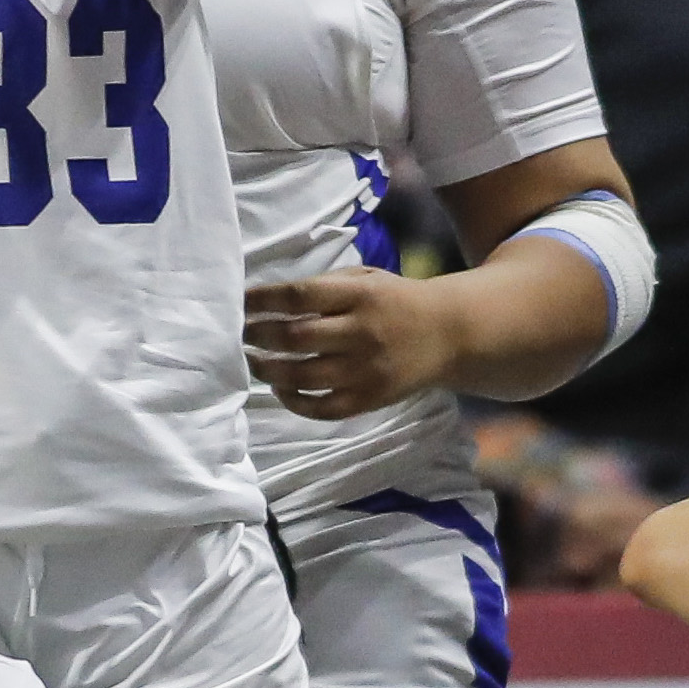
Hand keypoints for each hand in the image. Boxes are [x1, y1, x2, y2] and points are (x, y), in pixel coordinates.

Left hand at [245, 270, 448, 419]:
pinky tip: (282, 390)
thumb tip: (269, 300)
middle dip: (258, 337)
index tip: (239, 303)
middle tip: (239, 335)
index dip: (262, 301)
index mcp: (360, 295)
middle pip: (295, 338)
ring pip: (303, 376)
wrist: (449, 334)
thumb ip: (324, 288)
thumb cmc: (395, 301)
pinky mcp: (370, 399)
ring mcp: (366, 370)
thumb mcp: (366, 279)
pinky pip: (323, 408)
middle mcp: (362, 332)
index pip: (299, 297)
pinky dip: (295, 402)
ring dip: (268, 371)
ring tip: (252, 363)